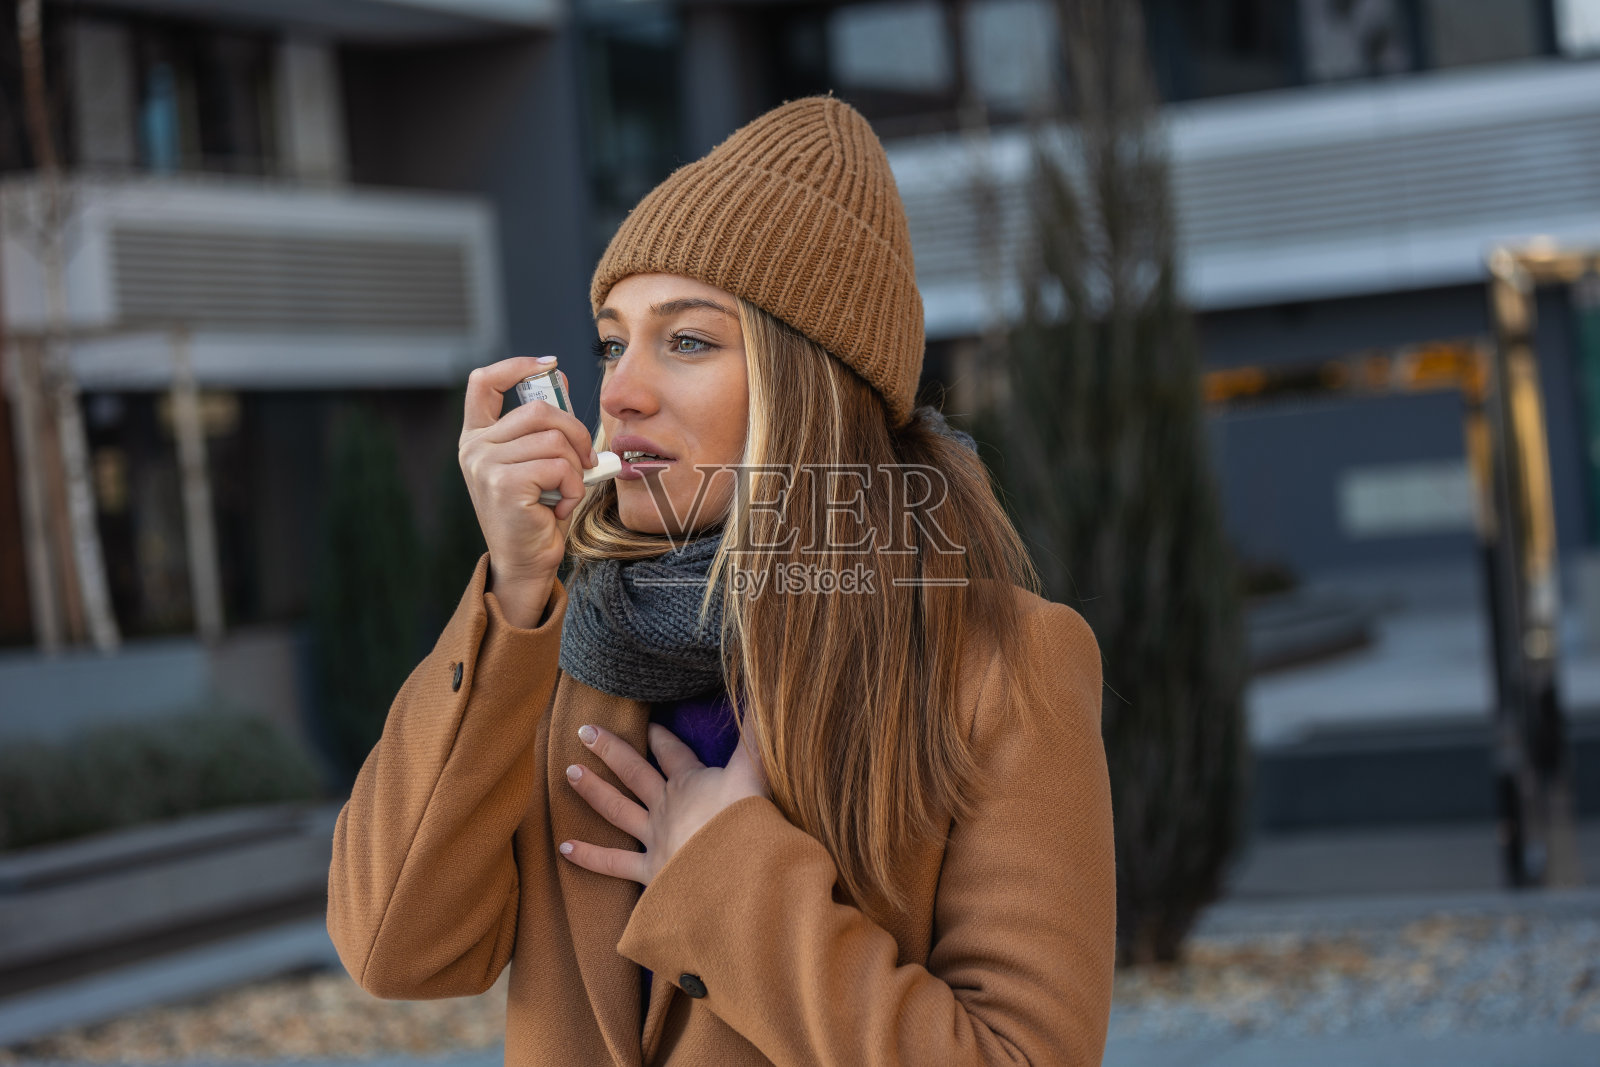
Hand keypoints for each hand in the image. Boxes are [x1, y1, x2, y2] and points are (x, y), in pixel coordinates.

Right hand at [459, 356, 596, 619]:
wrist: (527, 564)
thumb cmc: (538, 514)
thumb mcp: (538, 461)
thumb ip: (544, 424)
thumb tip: (557, 376)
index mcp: (477, 438)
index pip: (484, 382)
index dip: (517, 367)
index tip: (549, 365)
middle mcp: (474, 448)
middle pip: (540, 410)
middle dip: (576, 433)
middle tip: (584, 462)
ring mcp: (485, 465)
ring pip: (554, 440)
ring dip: (574, 469)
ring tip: (564, 493)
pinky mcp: (503, 484)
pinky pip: (559, 466)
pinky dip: (573, 487)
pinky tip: (560, 507)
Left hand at [560, 722, 769, 885]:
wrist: (735, 873)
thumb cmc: (745, 821)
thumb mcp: (755, 772)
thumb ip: (756, 737)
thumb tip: (761, 690)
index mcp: (691, 782)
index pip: (672, 752)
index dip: (661, 736)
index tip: (648, 723)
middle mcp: (666, 806)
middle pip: (633, 771)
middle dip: (611, 749)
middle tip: (584, 730)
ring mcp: (654, 837)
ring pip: (616, 809)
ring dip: (593, 790)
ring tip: (570, 772)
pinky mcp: (649, 871)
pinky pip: (612, 862)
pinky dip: (588, 856)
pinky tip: (564, 847)